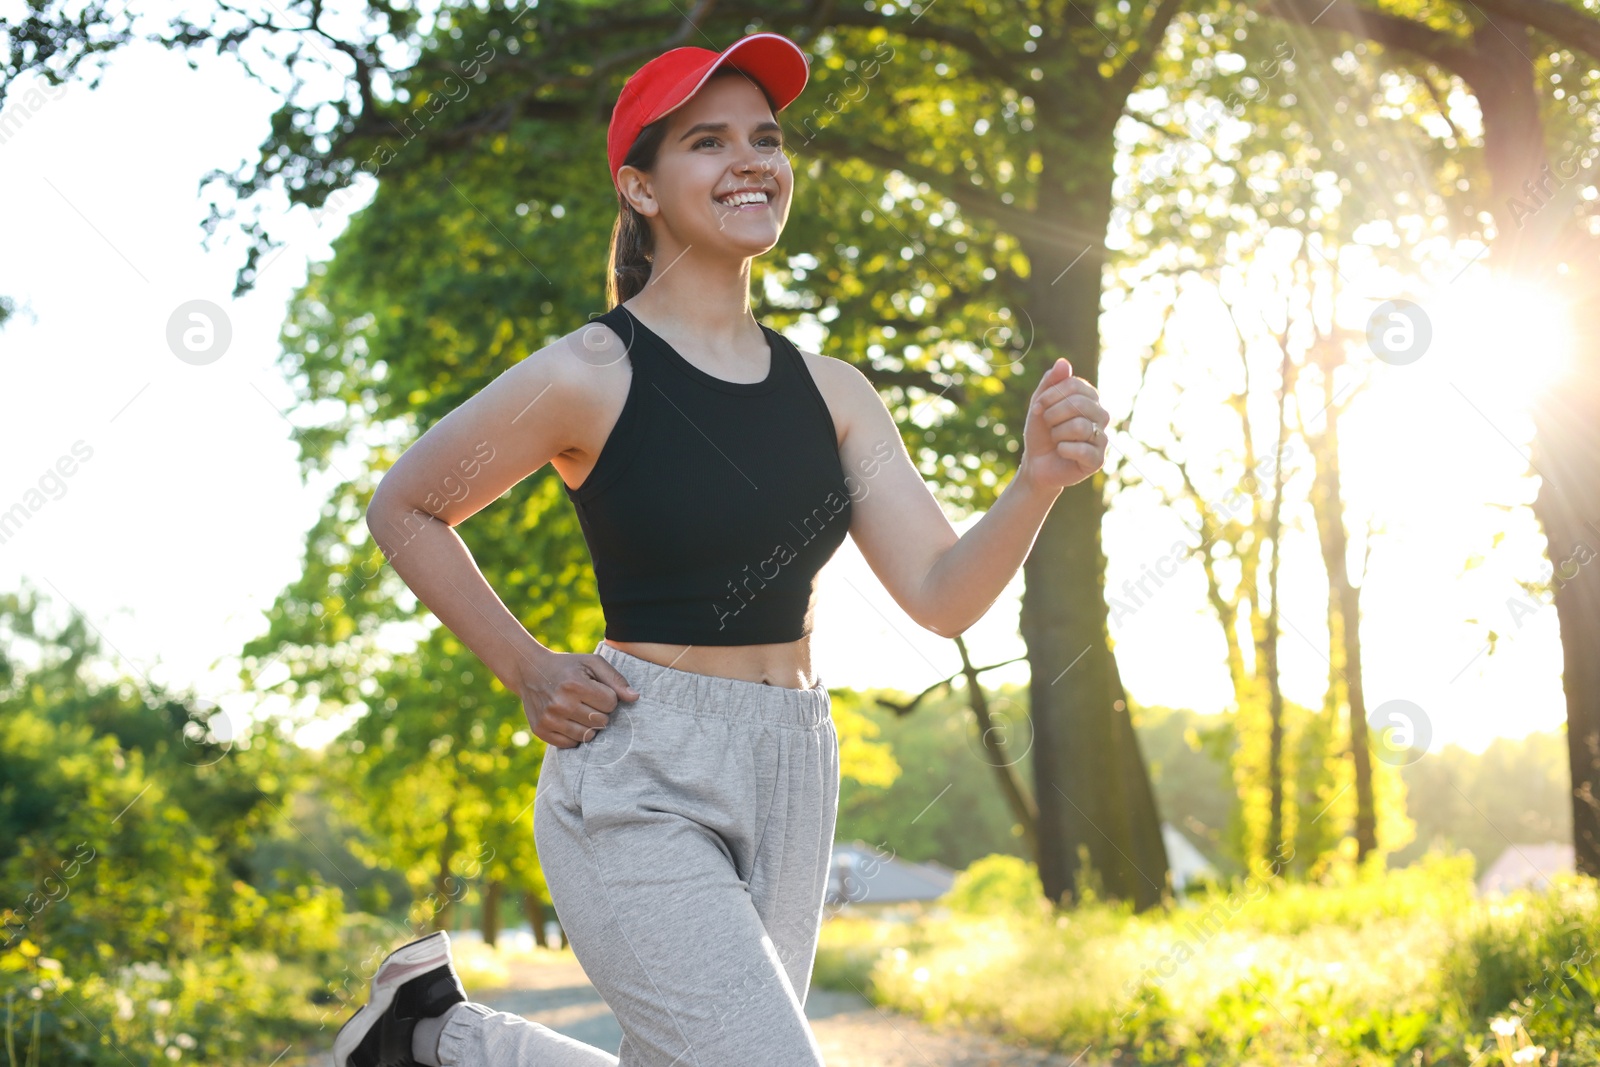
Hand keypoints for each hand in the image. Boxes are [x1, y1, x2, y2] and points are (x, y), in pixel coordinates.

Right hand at [516, 650, 639, 748]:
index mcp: (575, 685)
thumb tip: (635, 698)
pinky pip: (570, 744)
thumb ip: (616, 680)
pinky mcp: (541, 730)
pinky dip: (574, 734)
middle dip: (600, 712)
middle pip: (601, 722)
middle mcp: (561, 704)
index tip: (597, 690)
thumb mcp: (592, 663)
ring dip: (589, 725)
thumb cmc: (568, 667)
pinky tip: (568, 720)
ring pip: (587, 736)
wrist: (530, 670)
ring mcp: (549, 719)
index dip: (608, 697)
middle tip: (588, 701)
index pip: (610, 703)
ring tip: (580, 710)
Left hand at [1020, 357, 1108, 490]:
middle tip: (1047, 424)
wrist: (1036, 464)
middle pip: (1079, 404)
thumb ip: (1050, 382)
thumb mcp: (1040, 404)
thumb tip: (1063, 362)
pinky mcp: (1098, 460)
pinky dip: (1063, 449)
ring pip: (1079, 426)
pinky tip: (1061, 452)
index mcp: (1089, 399)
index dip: (1051, 395)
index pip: (1075, 385)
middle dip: (1053, 414)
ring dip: (1057, 433)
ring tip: (1055, 439)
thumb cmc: (1041, 433)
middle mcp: (1101, 416)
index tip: (1038, 407)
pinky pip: (1082, 449)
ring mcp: (1102, 438)